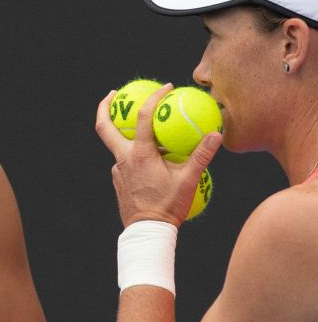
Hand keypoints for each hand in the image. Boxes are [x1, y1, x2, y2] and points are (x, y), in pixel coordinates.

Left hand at [95, 84, 222, 226]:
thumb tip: (216, 135)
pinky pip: (124, 161)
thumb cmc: (168, 207)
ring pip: (117, 145)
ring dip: (125, 133)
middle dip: (105, 107)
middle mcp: (124, 159)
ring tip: (142, 126)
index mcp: (140, 154)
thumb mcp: (188, 180)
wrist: (148, 232)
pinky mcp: (119, 181)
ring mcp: (118, 171)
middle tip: (114, 93)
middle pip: (105, 127)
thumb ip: (201, 156)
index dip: (154, 99)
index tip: (165, 89)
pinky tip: (149, 156)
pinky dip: (133, 152)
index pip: (143, 117)